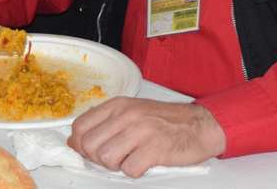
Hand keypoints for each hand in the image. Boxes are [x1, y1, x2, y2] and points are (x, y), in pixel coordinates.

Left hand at [67, 98, 225, 177]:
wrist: (200, 124)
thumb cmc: (165, 121)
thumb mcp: (132, 112)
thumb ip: (105, 124)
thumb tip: (75, 142)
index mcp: (118, 105)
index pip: (80, 127)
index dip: (81, 145)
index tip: (92, 151)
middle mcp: (127, 114)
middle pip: (89, 145)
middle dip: (98, 159)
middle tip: (116, 157)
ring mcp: (141, 130)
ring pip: (106, 158)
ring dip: (116, 166)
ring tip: (131, 158)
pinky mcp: (155, 148)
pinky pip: (129, 170)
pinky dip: (135, 171)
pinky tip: (145, 162)